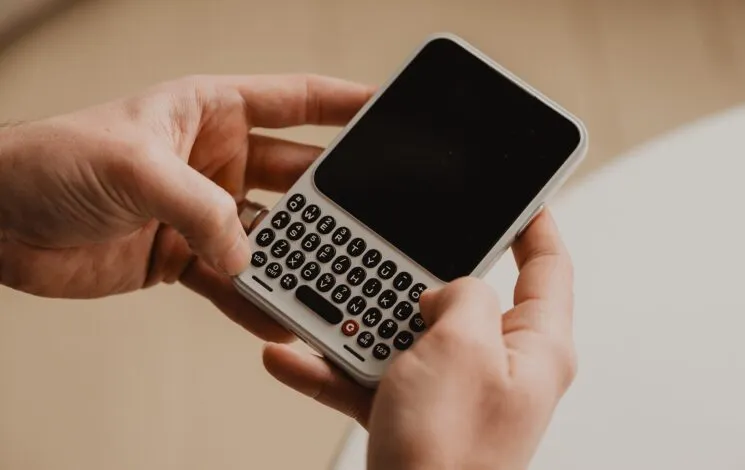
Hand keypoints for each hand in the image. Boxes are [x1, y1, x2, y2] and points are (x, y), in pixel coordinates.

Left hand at [0, 74, 372, 339]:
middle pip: (294, 177)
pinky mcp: (183, 254)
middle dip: (330, 200)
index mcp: (210, 112)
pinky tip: (275, 313)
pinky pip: (232, 279)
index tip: (385, 110)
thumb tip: (246, 254)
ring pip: (269, 236)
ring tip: (324, 279)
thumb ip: (200, 207)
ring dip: (294, 259)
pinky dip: (254, 298)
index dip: (343, 103)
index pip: (294, 101)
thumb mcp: (134, 166)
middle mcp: (214, 159)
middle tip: (365, 220)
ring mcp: (202, 209)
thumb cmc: (50, 161)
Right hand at [263, 210, 576, 468]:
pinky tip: (297, 357)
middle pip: (464, 297)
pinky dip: (336, 367)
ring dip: (363, 324)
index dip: (535, 224)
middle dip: (419, 276)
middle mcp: (499, 367)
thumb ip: (462, 295)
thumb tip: (445, 290)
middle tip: (390, 254)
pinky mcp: (417, 413)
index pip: (548, 268)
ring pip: (408, 335)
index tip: (518, 196)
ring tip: (326, 311)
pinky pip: (374, 375)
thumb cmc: (451, 455)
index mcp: (534, 347)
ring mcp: (455, 391)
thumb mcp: (462, 347)